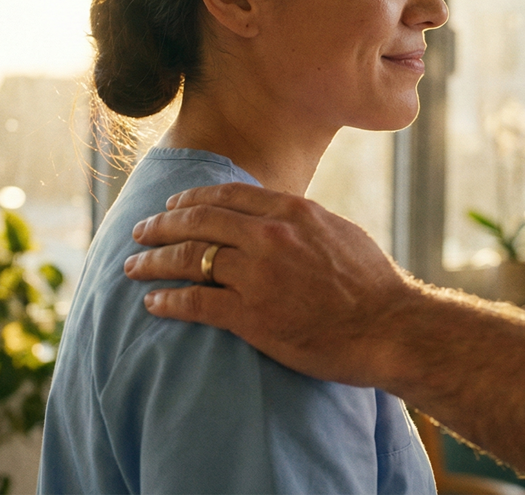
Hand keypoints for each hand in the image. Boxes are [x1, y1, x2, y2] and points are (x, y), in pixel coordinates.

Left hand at [124, 183, 421, 387]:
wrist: (390, 328)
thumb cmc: (373, 286)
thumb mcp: (339, 233)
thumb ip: (302, 222)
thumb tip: (282, 217)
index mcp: (292, 212)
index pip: (226, 195)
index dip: (191, 199)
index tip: (173, 206)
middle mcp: (269, 236)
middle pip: (198, 220)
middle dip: (162, 225)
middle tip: (141, 232)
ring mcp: (258, 275)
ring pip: (188, 257)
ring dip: (154, 261)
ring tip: (134, 267)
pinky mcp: (251, 315)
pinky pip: (195, 301)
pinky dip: (168, 300)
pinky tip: (153, 303)